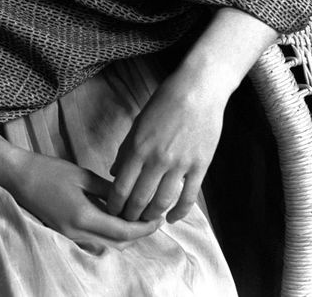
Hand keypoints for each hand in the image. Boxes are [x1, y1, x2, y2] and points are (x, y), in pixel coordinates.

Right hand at [8, 150, 161, 249]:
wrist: (18, 177)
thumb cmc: (49, 170)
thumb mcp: (81, 175)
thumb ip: (107, 189)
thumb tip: (130, 197)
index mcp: (83, 216)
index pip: (122, 231)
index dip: (143, 228)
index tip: (159, 219)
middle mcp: (77, 233)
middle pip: (116, 244)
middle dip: (137, 234)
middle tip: (152, 217)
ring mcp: (69, 236)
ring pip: (105, 244)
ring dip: (123, 235)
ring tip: (137, 216)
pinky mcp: (64, 233)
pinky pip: (93, 240)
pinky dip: (108, 233)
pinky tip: (115, 216)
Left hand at [106, 68, 227, 224]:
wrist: (198, 90)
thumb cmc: (166, 102)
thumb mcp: (139, 122)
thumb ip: (126, 149)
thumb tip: (115, 172)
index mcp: (139, 147)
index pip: (121, 187)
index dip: (114, 205)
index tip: (112, 212)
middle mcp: (157, 159)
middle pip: (139, 199)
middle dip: (130, 216)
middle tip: (127, 222)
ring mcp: (180, 165)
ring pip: (162, 203)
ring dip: (152, 216)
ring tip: (147, 221)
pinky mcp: (200, 167)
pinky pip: (188, 198)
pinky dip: (179, 213)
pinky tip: (172, 218)